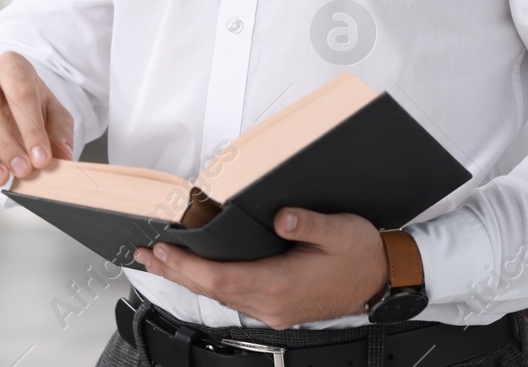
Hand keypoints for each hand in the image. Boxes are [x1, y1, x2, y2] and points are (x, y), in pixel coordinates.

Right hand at [0, 52, 75, 197]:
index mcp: (10, 66)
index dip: (31, 128)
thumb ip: (60, 133)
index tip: (41, 159)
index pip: (20, 93)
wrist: (6, 100)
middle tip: (21, 171)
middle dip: (3, 143)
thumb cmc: (29, 105)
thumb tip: (63, 156)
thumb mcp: (53, 113)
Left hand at [132, 208, 390, 329]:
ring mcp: (274, 309)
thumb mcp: (338, 229)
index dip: (187, 264)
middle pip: (212, 289)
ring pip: (221, 295)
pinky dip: (209, 284)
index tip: (162, 249)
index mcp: (281, 285)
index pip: (220, 278)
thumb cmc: (361, 252)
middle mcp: (272, 303)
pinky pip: (234, 297)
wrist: (384, 279)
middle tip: (144, 254)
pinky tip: (198, 273)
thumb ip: (307, 223)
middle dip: (176, 271)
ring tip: (159, 262)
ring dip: (188, 278)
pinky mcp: (278, 308)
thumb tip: (281, 216)